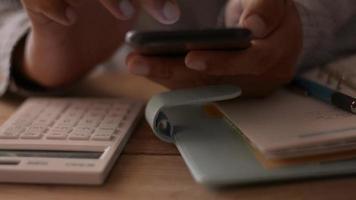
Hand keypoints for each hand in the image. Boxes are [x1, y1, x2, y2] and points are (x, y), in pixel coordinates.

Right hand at [19, 0, 179, 87]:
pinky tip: (70, 19)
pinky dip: (53, 4)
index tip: (172, 11)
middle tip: (166, 13)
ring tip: (126, 13)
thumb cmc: (101, 24)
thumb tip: (173, 13)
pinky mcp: (35, 2)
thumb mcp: (127, 8)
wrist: (68, 46)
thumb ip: (148, 4)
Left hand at [127, 0, 302, 95]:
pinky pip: (195, 85)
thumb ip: (265, 7)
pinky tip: (146, 67)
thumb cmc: (269, 10)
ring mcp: (240, 88)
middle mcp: (259, 79)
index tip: (190, 56)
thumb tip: (252, 27)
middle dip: (175, 72)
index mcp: (277, 54)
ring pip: (200, 86)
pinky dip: (169, 77)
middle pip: (215, 80)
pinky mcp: (224, 89)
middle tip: (139, 62)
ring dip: (165, 76)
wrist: (275, 31)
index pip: (252, 61)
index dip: (221, 62)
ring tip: (135, 63)